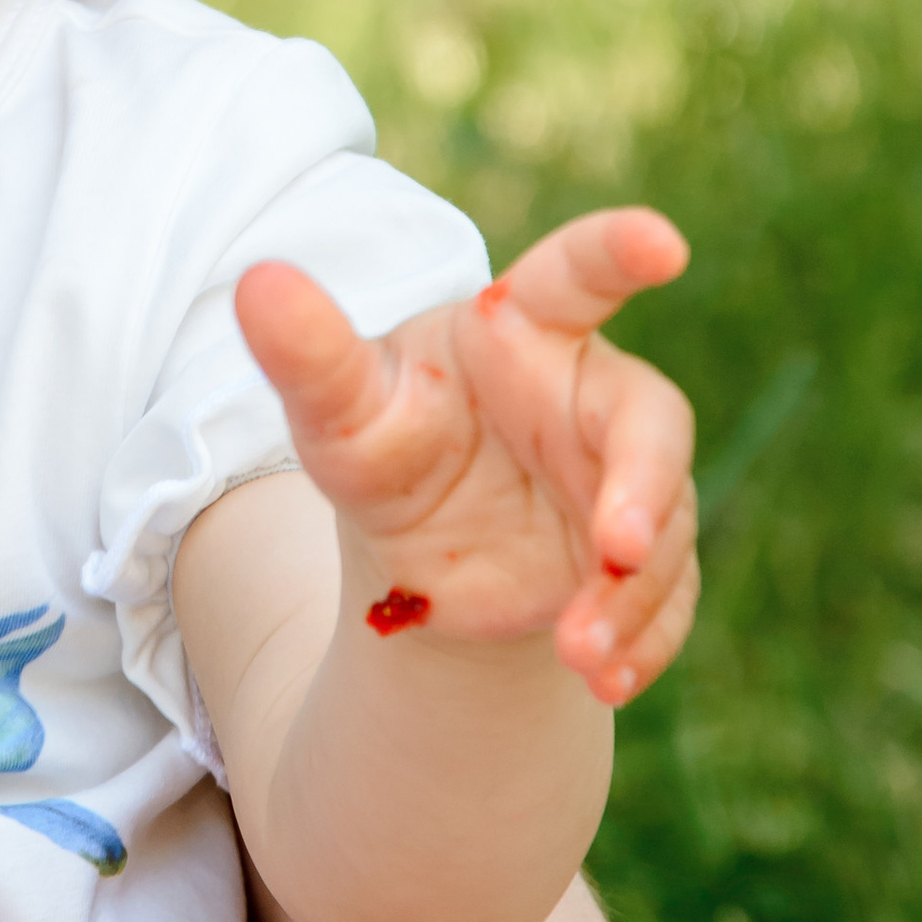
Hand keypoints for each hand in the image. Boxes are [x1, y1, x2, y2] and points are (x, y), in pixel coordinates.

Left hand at [236, 209, 696, 706]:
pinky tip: (602, 679)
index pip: (577, 273)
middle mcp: (592, 396)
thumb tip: (255, 280)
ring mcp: (628, 479)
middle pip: (649, 420)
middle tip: (619, 548)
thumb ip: (309, 354)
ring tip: (578, 653)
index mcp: (524, 328)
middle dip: (644, 485)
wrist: (417, 552)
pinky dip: (643, 643)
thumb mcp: (338, 413)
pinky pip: (665, 601)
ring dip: (631, 595)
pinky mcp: (641, 560)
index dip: (619, 250)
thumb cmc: (383, 444)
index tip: (660, 242)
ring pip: (664, 526)